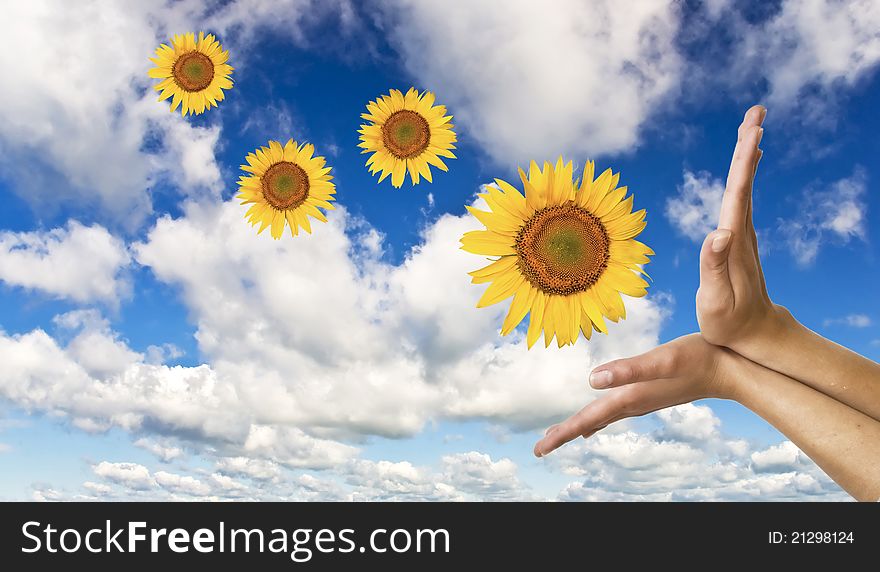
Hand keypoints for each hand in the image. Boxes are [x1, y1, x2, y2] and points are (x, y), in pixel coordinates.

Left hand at [533, 334, 734, 456]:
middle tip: (540, 449)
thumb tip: (592, 380)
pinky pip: (615, 412)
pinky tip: (597, 420)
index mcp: (629, 398)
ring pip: (602, 419)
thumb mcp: (663, 359)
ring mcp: (642, 401)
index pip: (587, 420)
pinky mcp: (650, 394)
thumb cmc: (699, 358)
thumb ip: (628, 370)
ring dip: (580, 426)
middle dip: (564, 434)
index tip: (539, 449)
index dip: (562, 433)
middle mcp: (633, 404)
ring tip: (561, 435)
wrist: (731, 369)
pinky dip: (599, 418)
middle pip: (590, 423)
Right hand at [696, 105, 784, 352]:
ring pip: (744, 188)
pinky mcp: (738, 243)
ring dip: (748, 157)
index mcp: (734, 242)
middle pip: (744, 182)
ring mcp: (742, 238)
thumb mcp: (716, 300)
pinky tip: (744, 170)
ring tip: (752, 128)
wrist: (756, 337)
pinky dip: (743, 178)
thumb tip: (717, 231)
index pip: (739, 193)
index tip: (753, 129)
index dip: (744, 161)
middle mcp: (742, 234)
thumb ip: (714, 266)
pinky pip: (741, 201)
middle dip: (749, 145)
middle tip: (757, 111)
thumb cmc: (730, 324)